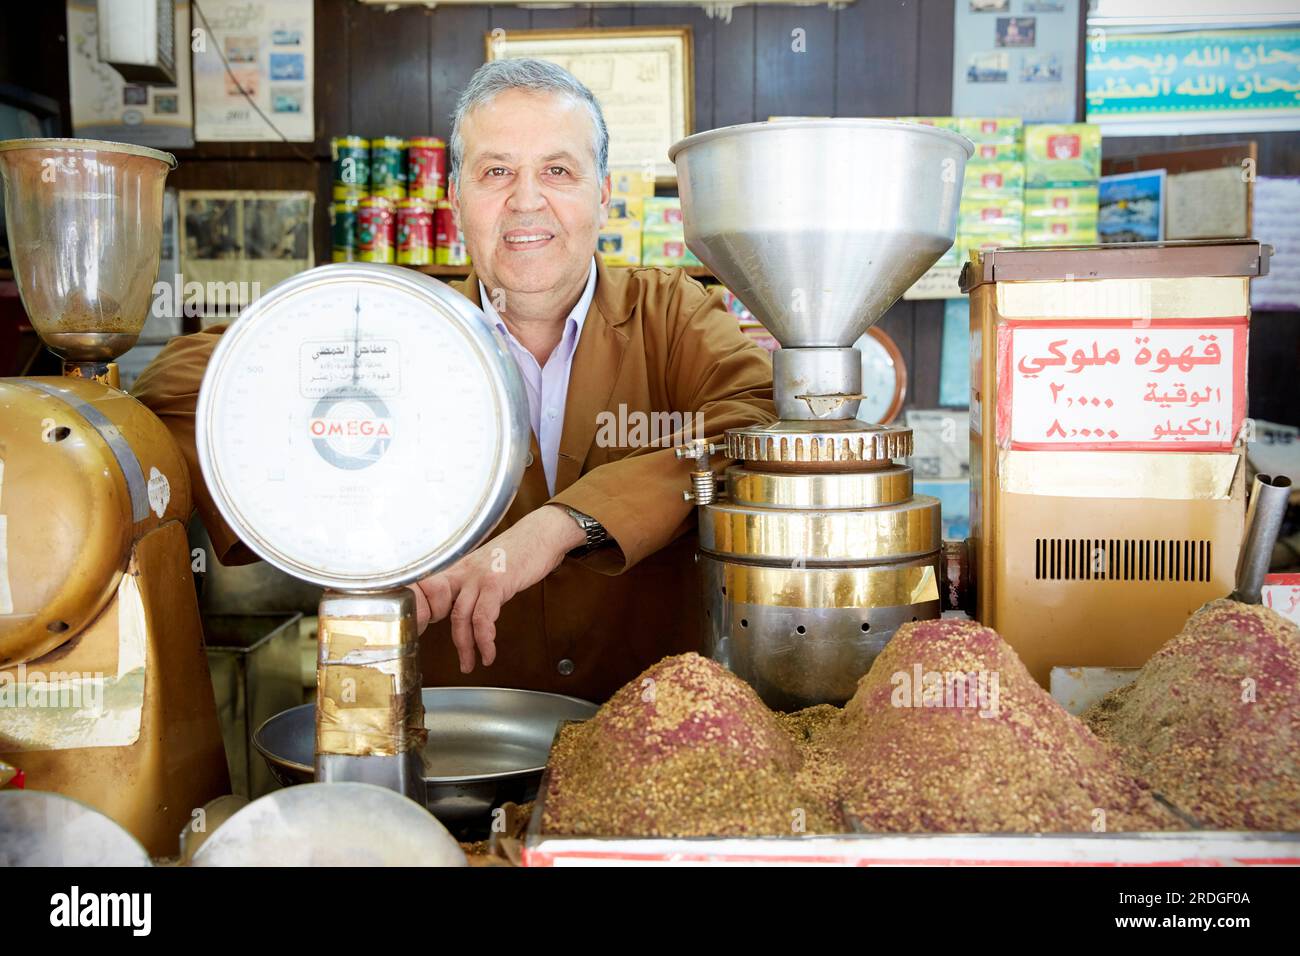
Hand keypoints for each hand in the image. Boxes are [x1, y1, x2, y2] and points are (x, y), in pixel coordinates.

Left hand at [408, 505, 585, 672]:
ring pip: (460, 617)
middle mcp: (461, 570)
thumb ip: (471, 586)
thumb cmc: (518, 550)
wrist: (542, 533)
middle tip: (454, 658)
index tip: (424, 635)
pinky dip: (485, 639)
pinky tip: (489, 652)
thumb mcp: (485, 567)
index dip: (421, 614)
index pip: (426, 591)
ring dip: (466, 647)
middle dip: (438, 634)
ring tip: (471, 664)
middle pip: (437, 606)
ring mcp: (477, 576)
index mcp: (456, 567)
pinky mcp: (496, 582)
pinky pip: (483, 617)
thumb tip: (463, 609)